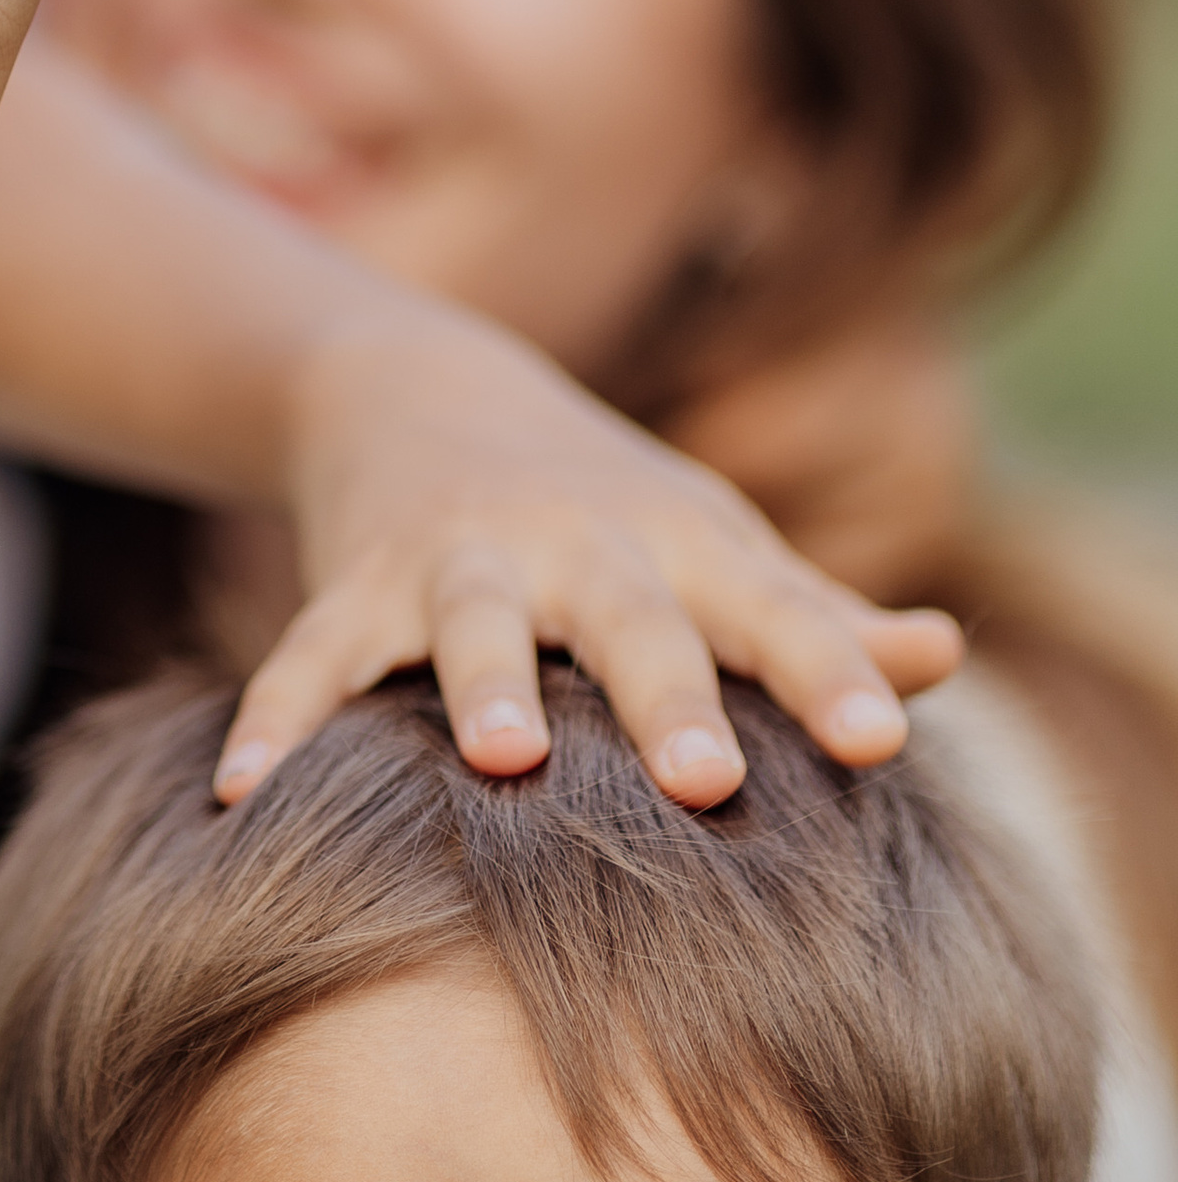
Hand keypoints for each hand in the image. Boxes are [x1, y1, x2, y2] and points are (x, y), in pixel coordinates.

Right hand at [219, 305, 964, 811]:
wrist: (417, 384)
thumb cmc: (606, 505)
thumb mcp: (712, 544)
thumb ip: (817, 615)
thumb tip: (942, 656)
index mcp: (682, 547)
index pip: (775, 611)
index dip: (830, 673)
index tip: (885, 741)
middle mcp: (575, 546)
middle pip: (630, 621)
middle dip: (668, 696)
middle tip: (711, 780)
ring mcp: (457, 561)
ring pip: (472, 620)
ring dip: (485, 681)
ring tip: (502, 758)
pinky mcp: (353, 584)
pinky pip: (311, 659)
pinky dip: (275, 721)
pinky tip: (239, 798)